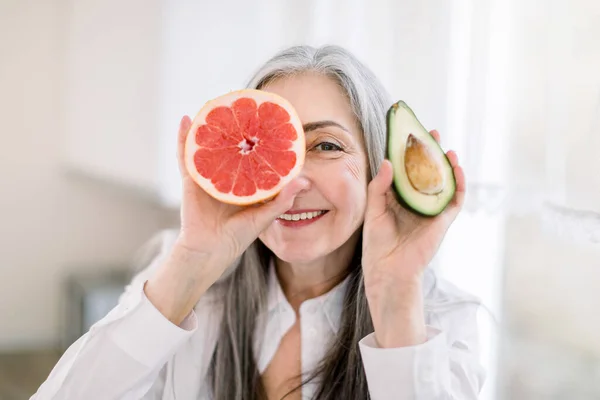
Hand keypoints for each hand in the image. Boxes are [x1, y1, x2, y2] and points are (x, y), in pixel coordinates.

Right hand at [175, 115, 306, 266]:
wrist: (210, 251)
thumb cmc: (238, 236)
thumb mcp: (265, 216)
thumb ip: (283, 199)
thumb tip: (305, 180)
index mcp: (244, 182)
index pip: (254, 156)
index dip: (262, 140)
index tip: (271, 121)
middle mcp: (226, 175)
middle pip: (231, 146)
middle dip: (236, 127)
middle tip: (243, 105)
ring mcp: (208, 175)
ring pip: (209, 146)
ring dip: (210, 126)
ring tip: (214, 104)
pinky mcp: (191, 180)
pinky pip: (186, 155)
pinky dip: (184, 137)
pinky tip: (185, 119)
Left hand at [362, 130, 465, 346]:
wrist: (388, 269)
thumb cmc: (377, 243)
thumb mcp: (373, 209)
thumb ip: (380, 186)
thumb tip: (388, 161)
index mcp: (399, 198)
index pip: (407, 170)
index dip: (410, 152)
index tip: (409, 133)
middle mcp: (416, 202)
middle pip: (427, 172)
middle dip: (430, 152)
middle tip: (431, 132)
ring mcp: (431, 211)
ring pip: (443, 182)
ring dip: (447, 164)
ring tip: (446, 147)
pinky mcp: (442, 221)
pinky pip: (454, 199)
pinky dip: (458, 183)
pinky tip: (456, 168)